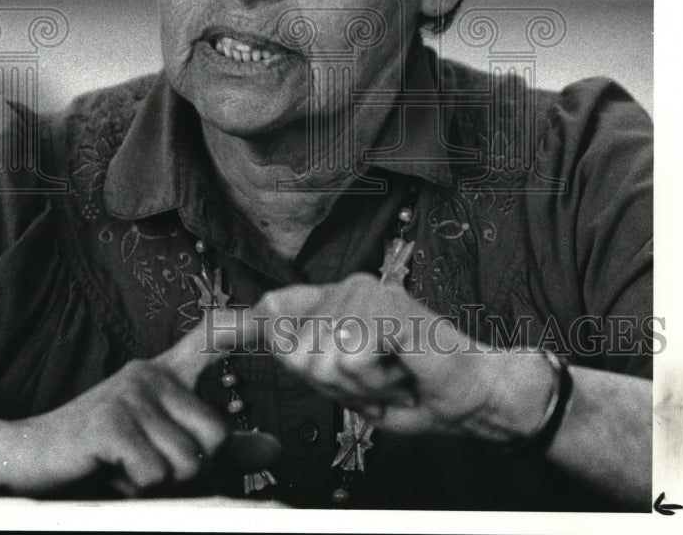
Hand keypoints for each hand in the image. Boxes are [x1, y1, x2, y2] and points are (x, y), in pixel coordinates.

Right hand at [0, 312, 279, 497]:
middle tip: (147, 463)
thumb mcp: (166, 448)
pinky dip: (135, 487)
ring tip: (124, 466)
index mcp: (166, 373)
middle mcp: (151, 373)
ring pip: (186, 463)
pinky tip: (109, 470)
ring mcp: (131, 393)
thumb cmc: (104, 455)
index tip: (271, 316)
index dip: (244, 326)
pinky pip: (154, 473)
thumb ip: (219, 448)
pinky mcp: (111, 421)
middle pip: (216, 436)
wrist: (30, 458)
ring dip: (158, 482)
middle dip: (191, 469)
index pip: (212, 337)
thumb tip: (276, 447)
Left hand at [247, 272, 553, 443]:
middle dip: (329, 385)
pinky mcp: (388, 305)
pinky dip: (375, 381)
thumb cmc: (415, 389)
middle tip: (375, 382)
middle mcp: (348, 287)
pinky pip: (350, 359)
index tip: (206, 333)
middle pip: (293, 349)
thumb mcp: (351, 380)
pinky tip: (401, 371)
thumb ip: (309, 356)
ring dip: (358, 387)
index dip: (239, 325)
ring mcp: (368, 292)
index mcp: (337, 302)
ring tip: (392, 376)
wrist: (476, 395)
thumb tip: (260, 327)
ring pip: (321, 359)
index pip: (275, 307)